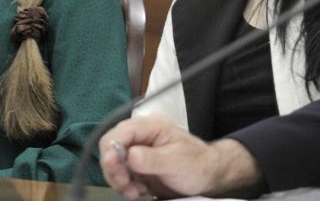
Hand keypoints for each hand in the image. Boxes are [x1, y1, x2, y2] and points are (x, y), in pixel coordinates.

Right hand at [99, 115, 261, 199]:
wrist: (208, 177)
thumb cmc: (196, 164)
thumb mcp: (176, 161)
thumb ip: (151, 158)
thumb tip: (129, 156)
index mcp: (149, 126)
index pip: (120, 133)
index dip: (111, 149)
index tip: (113, 167)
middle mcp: (139, 136)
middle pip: (111, 147)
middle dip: (114, 169)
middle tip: (124, 185)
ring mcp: (136, 151)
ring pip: (113, 164)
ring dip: (119, 181)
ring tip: (135, 193)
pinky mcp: (136, 167)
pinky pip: (121, 176)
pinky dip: (126, 187)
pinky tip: (139, 193)